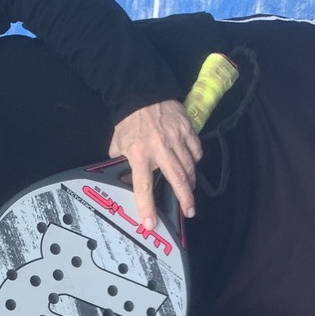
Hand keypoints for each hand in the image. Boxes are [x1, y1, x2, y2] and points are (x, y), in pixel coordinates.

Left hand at [109, 98, 202, 223]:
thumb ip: (122, 163)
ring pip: (189, 166)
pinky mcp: (187, 130)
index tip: (151, 224)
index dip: (147, 207)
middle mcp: (159, 148)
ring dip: (191, 182)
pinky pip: (196, 150)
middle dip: (185, 198)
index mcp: (139, 154)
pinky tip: (192, 165)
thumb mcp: (118, 144)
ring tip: (190, 192)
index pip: (143, 186)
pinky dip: (195, 161)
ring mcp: (176, 139)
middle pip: (177, 179)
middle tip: (189, 212)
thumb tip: (128, 181)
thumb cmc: (129, 120)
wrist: (142, 91)